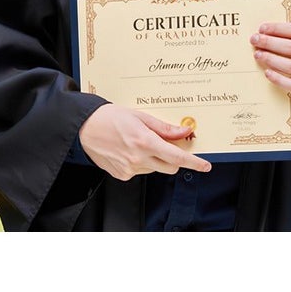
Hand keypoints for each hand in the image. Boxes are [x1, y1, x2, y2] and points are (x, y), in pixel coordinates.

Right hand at [78, 104, 211, 180]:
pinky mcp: (121, 175)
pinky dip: (141, 162)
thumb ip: (164, 127)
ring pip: (155, 169)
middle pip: (169, 167)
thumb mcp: (141, 116)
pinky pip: (140, 171)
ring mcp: (129, 169)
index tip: (205, 166)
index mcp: (145, 142)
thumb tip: (184, 131)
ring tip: (138, 142)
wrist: (85, 127)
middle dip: (174, 159)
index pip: (177, 157)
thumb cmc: (111, 117)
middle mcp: (138, 159)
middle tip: (167, 144)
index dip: (194, 163)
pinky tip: (128, 150)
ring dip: (155, 159)